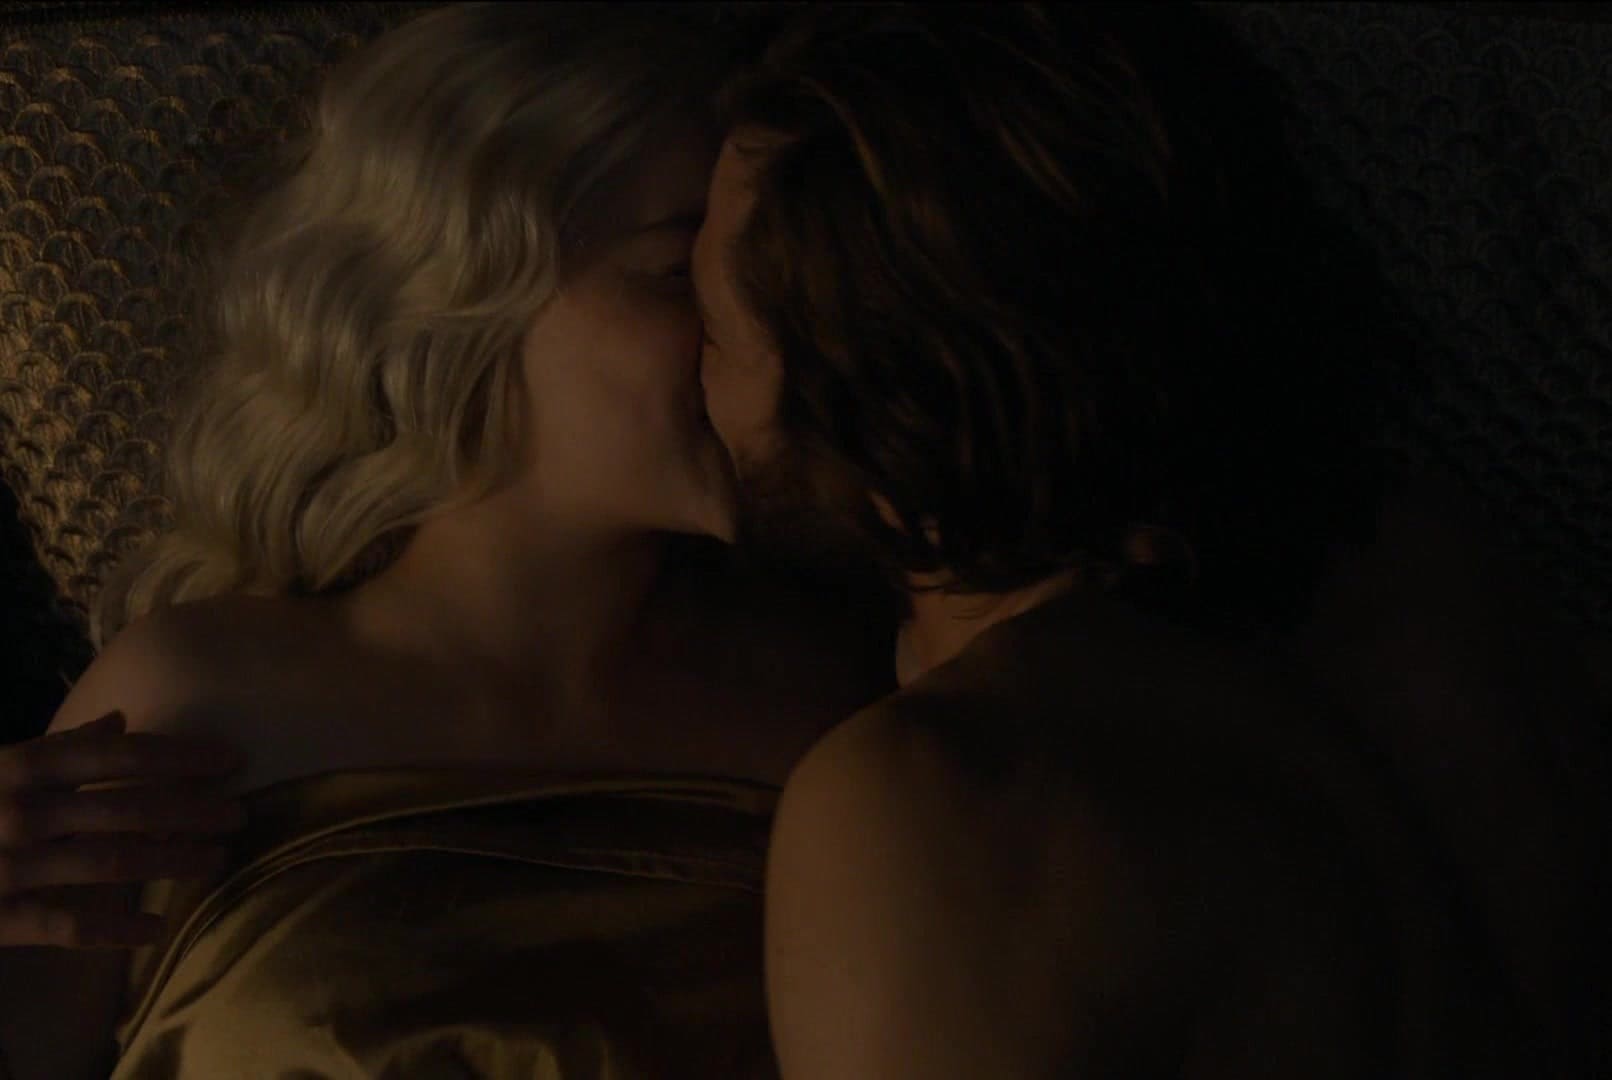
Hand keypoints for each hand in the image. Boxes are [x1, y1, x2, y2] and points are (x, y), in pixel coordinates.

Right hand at [0, 712, 246, 948]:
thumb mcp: (1, 768)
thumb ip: (61, 749)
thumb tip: (121, 721)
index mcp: (21, 767)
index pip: (116, 755)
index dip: (179, 755)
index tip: (231, 758)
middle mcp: (20, 812)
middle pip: (126, 808)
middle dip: (191, 809)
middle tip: (240, 812)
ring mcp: (9, 866)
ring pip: (109, 864)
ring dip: (171, 861)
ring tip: (217, 859)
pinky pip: (66, 925)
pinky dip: (115, 929)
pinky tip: (156, 929)